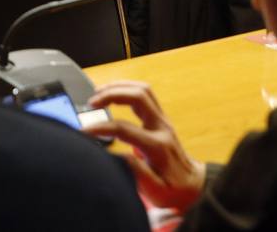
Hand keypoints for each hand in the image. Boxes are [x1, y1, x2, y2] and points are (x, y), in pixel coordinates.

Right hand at [84, 81, 205, 212]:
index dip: (101, 127)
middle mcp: (162, 127)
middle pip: (138, 97)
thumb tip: (116, 154)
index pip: (124, 128)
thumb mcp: (154, 190)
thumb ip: (136, 172)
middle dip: (112, 94)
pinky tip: (112, 93)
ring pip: (143, 90)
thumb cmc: (172, 189)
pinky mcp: (160, 117)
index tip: (83, 131)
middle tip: (91, 103)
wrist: (192, 185)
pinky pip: (144, 93)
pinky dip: (126, 88)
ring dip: (119, 87)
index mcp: (157, 145)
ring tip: (98, 93)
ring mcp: (163, 120)